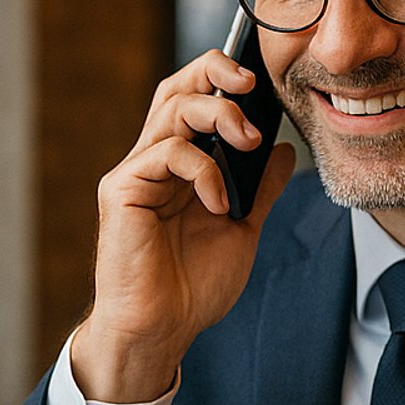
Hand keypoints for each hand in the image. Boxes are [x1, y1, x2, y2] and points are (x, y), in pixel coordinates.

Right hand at [73, 50, 296, 403]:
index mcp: (179, 167)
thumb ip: (258, 190)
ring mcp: (136, 173)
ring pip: (172, 110)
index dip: (220, 78)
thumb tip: (282, 151)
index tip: (261, 82)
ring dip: (219, 116)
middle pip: (176, 89)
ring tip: (248, 142)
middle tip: (251, 84)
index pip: (192, 99)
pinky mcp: (123, 190)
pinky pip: (167, 153)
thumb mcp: (241, 230)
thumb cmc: (192, 288)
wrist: (162, 331)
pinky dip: (204, 170)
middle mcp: (153, 162)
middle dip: (215, 73)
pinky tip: (220, 203)